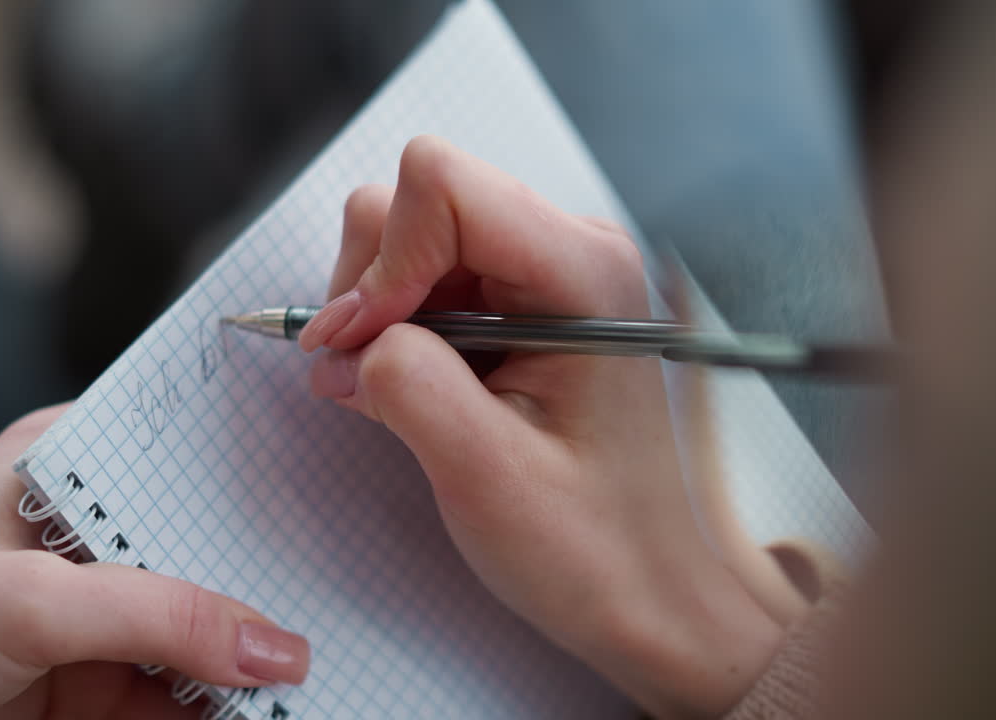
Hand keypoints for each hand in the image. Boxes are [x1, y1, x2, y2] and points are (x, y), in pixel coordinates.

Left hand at [0, 404, 308, 718]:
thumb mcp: (29, 600)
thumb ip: (162, 617)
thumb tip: (278, 647)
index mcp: (75, 461)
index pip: (191, 454)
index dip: (262, 472)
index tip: (336, 486)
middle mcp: (95, 531)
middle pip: (212, 547)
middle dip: (274, 573)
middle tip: (355, 585)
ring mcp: (98, 612)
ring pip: (203, 628)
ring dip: (253, 648)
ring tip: (336, 651)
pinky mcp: (93, 684)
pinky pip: (179, 693)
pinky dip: (222, 703)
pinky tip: (273, 702)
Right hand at [300, 136, 781, 717]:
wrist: (654, 591)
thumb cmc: (594, 547)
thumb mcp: (485, 474)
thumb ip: (404, 385)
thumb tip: (341, 343)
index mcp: (584, 272)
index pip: (442, 185)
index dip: (382, 260)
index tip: (360, 346)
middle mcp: (574, 250)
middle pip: (424, 198)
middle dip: (374, 281)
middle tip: (366, 371)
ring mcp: (553, 273)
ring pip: (420, 235)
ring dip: (384, 307)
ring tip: (396, 388)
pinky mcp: (530, 303)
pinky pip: (437, 278)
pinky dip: (403, 325)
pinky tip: (421, 388)